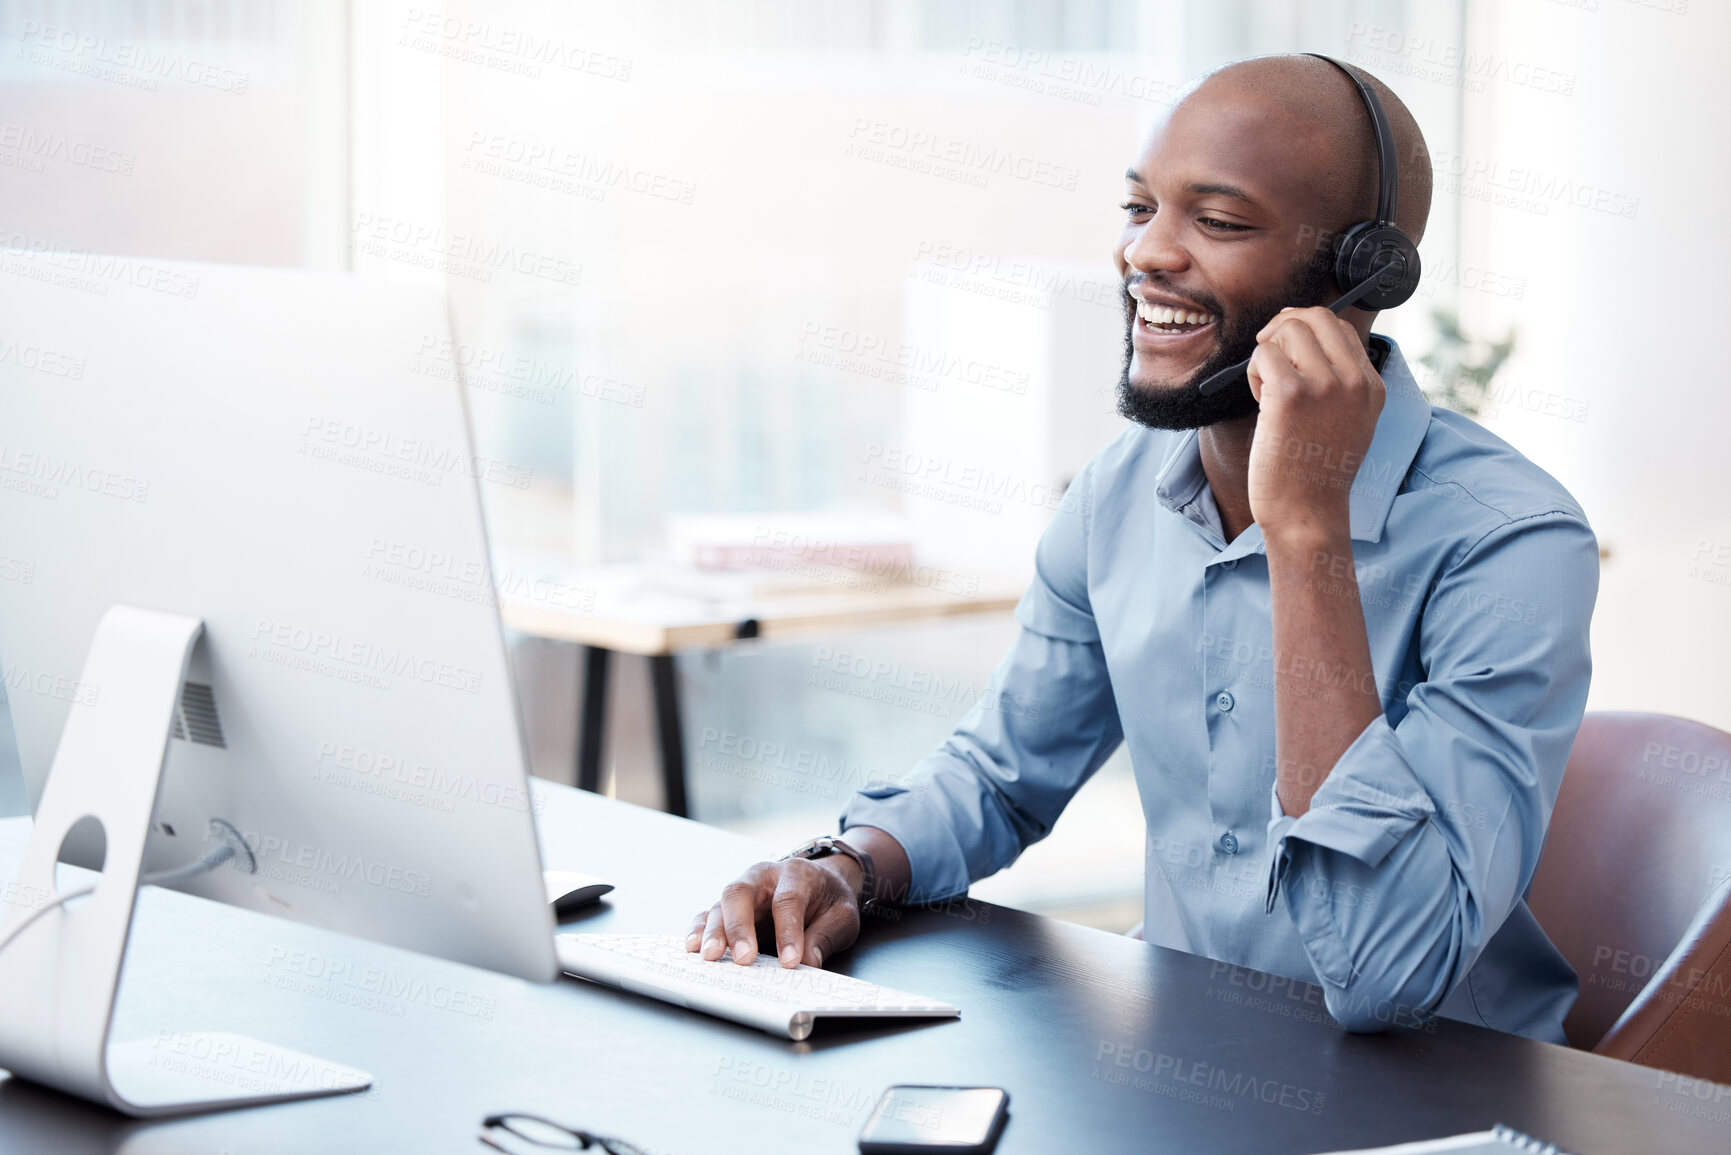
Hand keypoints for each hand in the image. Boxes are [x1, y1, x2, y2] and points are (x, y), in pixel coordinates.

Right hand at [684, 855, 862, 968]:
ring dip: (714, 932)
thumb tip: (808, 961)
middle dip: (740, 927)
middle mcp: (762, 877)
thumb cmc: (829, 899)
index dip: (789, 931)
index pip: (788, 900)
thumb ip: (826, 935)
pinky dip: (699, 930)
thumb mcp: (842, 916)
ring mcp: (743, 891)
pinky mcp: (729, 907)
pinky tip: (693, 947)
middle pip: (742, 893)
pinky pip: (708, 915)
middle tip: (744, 958)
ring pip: (721, 904)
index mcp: (795, 873)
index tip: (791, 961)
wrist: (821, 884)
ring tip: (710, 957)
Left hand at [1245, 307, 1384, 541]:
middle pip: (1315, 316)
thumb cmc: (1314, 472)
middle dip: (1283, 328)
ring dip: (1267, 354)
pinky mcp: (1291, 395)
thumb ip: (1338, 383)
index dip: (1305, 329)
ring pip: (1287, 329)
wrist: (1306, 513)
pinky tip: (1260, 403)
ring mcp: (1325, 385)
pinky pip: (1263, 354)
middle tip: (1268, 355)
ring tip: (1267, 390)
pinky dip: (1253, 373)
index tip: (1286, 350)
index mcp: (1372, 386)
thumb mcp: (1347, 422)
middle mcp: (1354, 381)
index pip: (1340, 326)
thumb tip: (1299, 339)